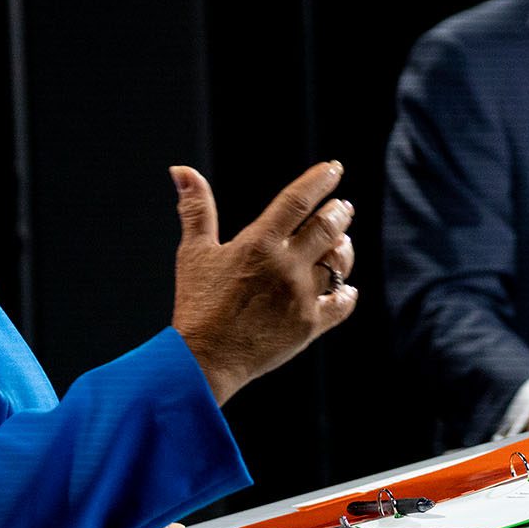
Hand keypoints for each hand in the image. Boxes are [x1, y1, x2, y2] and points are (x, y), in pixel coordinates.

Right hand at [169, 161, 358, 404]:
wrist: (204, 359)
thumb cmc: (197, 304)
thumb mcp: (194, 252)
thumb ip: (196, 209)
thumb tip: (181, 170)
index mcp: (259, 244)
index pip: (298, 201)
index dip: (319, 180)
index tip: (334, 168)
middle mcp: (286, 267)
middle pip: (327, 227)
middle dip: (339, 212)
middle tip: (343, 207)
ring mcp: (301, 297)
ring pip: (339, 263)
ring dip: (344, 248)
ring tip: (341, 241)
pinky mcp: (309, 326)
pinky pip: (342, 303)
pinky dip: (347, 292)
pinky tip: (345, 287)